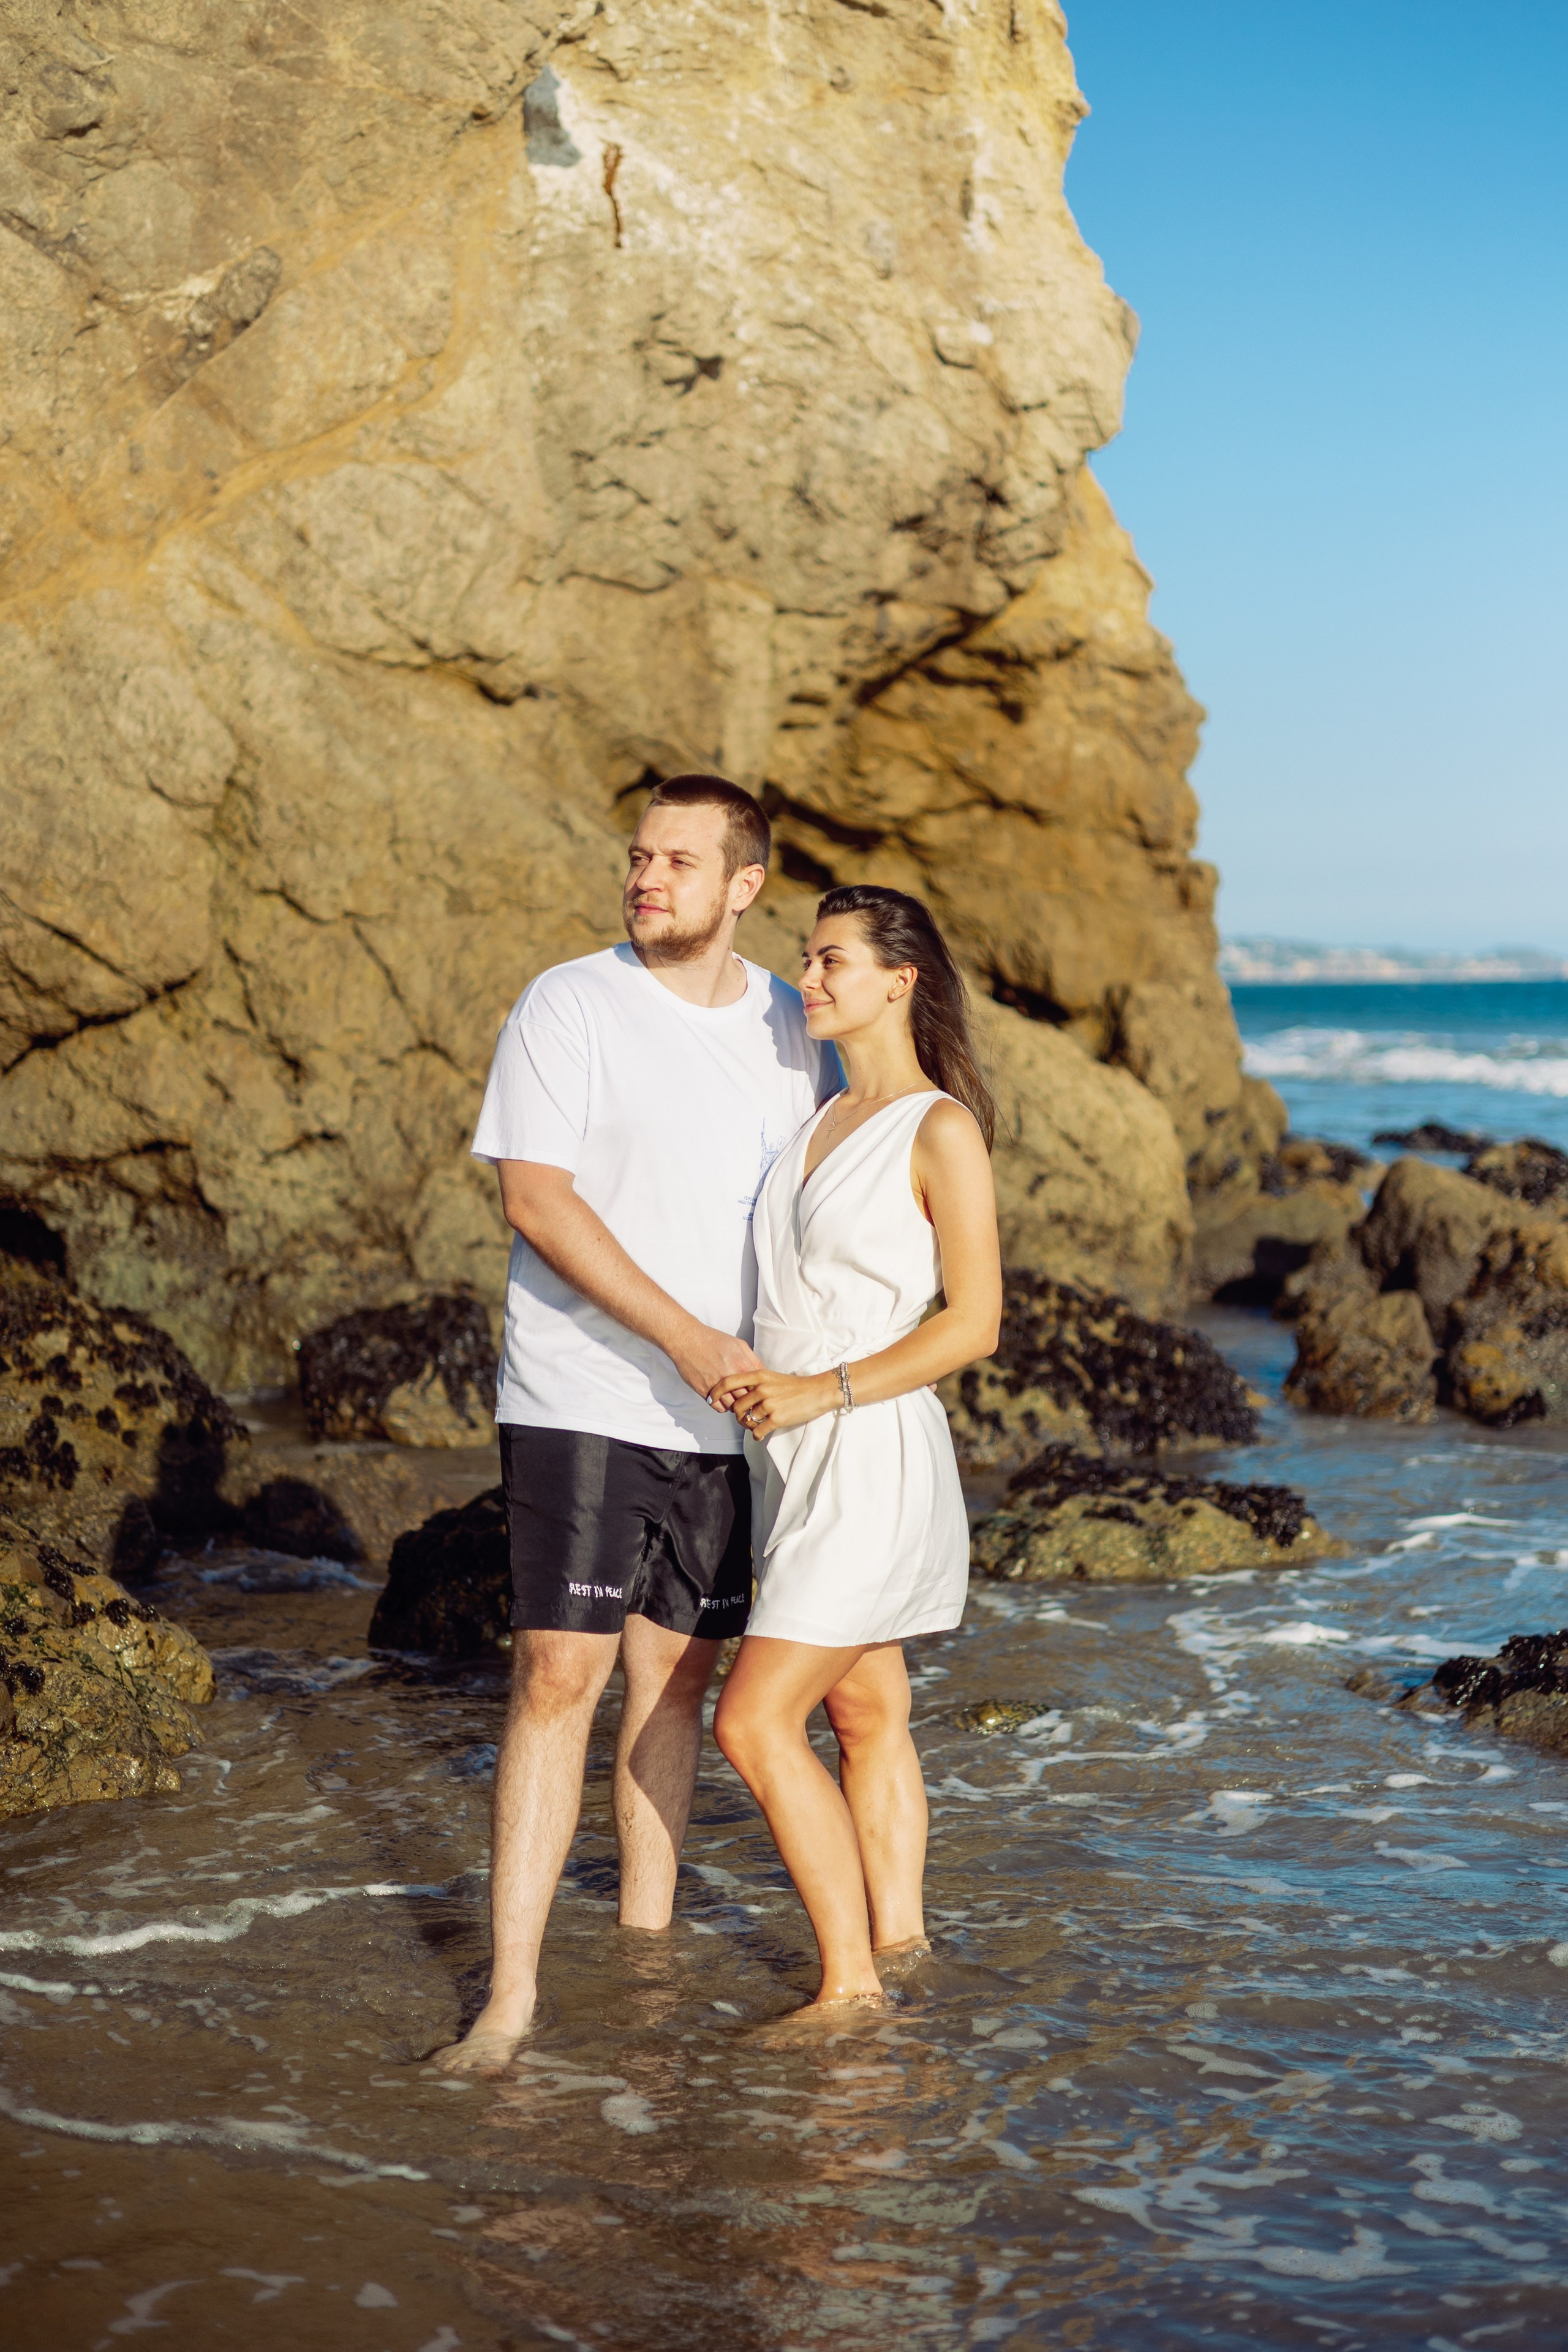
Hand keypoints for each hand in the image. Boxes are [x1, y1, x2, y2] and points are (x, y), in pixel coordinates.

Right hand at [669, 1322, 760, 1403]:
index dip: (759, 1392)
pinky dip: (723, 1406)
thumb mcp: (739, 1344)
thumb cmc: (713, 1340)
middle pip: (747, 1399)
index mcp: (742, 1365)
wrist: (687, 1339)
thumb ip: (753, 1360)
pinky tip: (724, 1399)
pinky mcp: (704, 1390)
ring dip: (736, 1405)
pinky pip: (718, 1407)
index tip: (758, 1394)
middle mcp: (731, 1376)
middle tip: (749, 1402)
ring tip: (736, 1401)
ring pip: (733, 1406)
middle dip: (749, 1401)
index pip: (758, 1388)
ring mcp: (716, 1385)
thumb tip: (764, 1373)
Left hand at [722, 1369, 840, 1437]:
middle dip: (738, 1415)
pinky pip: (758, 1431)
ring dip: (748, 1426)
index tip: (712, 1398)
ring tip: (755, 1426)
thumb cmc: (795, 1386)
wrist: (818, 1392)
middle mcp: (762, 1389)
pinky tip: (760, 1435)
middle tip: (744, 1418)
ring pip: (747, 1420)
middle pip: (737, 1406)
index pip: (729, 1381)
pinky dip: (757, 1435)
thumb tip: (739, 1393)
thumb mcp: (773, 1377)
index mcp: (760, 1376)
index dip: (717, 1391)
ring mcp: (769, 1404)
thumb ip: (756, 1382)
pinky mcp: (777, 1418)